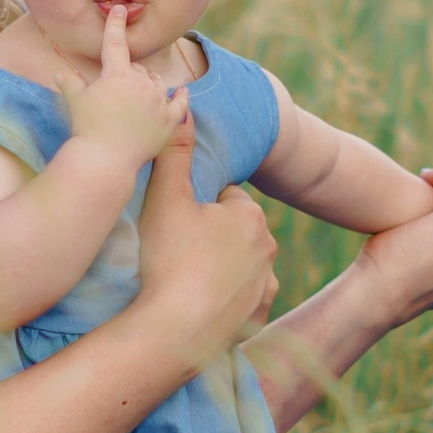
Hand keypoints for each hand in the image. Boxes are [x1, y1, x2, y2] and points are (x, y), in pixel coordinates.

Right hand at [66, 7, 191, 171]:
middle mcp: (142, 84)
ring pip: (159, 84)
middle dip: (130, 74)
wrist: (106, 160)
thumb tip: (59, 75)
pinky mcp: (170, 121)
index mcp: (118, 75)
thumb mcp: (76, 103)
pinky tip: (183, 91)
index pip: (115, 44)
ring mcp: (158, 102)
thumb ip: (71, 86)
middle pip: (139, 70)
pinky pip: (180, 103)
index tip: (120, 10)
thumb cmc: (87, 129)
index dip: (116, 25)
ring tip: (143, 94)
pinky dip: (181, 97)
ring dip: (152, 84)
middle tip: (119, 88)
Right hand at [134, 142, 275, 363]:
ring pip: (241, 266)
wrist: (172, 332)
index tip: (175, 226)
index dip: (195, 210)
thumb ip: (174, 149)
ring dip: (220, 269)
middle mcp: (268, 248)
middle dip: (211, 237)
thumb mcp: (165, 197)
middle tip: (176, 252)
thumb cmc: (166, 260)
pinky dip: (225, 302)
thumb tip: (182, 100)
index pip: (223, 199)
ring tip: (185, 281)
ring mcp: (266, 286)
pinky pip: (242, 301)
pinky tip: (199, 305)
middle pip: (234, 232)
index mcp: (249, 215)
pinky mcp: (258, 317)